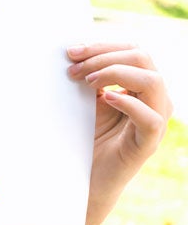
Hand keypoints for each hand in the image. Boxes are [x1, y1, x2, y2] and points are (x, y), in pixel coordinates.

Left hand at [67, 42, 172, 224]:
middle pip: (142, 59)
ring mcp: (154, 121)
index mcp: (140, 87)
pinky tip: (106, 98)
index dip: (103, 46)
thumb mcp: (86, 100)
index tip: (71, 52)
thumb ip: (87, 77)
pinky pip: (151, 118)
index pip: (132, 51)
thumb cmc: (85, 137)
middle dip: (103, 56)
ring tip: (87, 82)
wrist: (85, 178)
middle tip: (73, 68)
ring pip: (152, 81)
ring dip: (114, 73)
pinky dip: (129, 103)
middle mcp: (154, 100)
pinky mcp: (148, 143)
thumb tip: (72, 51)